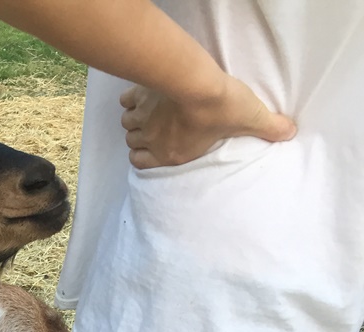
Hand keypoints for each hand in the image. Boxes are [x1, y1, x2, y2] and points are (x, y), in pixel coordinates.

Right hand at [120, 75, 296, 168]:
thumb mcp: (250, 118)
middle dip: (141, 137)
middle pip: (133, 142)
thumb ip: (269, 128)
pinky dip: (131, 100)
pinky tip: (141, 95)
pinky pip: (125, 103)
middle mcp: (152, 139)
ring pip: (127, 125)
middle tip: (155, 127)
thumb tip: (291, 133)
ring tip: (148, 112)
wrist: (195, 83)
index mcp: (171, 153)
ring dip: (135, 120)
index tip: (154, 148)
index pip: (141, 163)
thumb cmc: (220, 107)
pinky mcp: (138, 97)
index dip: (145, 156)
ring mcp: (142, 118)